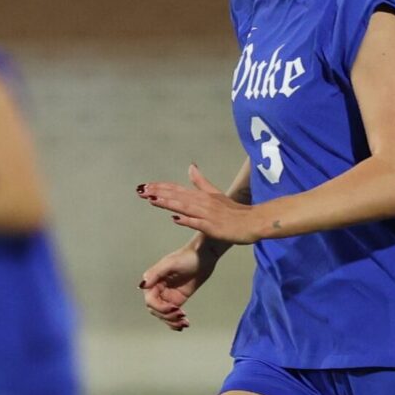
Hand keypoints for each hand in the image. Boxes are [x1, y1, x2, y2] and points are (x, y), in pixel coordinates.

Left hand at [138, 164, 265, 243]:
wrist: (253, 222)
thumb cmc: (235, 211)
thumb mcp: (217, 194)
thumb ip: (202, 182)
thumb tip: (191, 167)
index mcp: (202, 195)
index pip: (177, 189)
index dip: (161, 187)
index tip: (146, 186)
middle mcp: (203, 202)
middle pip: (177, 195)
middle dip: (158, 192)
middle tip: (141, 190)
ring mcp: (208, 214)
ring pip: (184, 207)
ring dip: (167, 203)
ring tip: (151, 200)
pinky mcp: (213, 227)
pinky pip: (198, 223)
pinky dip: (186, 220)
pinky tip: (175, 218)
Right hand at [139, 243, 212, 331]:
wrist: (204, 256)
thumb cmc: (187, 256)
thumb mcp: (171, 263)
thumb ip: (156, 273)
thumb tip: (143, 284)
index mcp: (154, 280)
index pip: (150, 301)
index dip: (160, 307)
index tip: (173, 308)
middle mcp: (158, 289)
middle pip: (156, 310)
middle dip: (167, 316)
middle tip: (180, 315)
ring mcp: (168, 295)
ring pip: (164, 315)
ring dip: (172, 321)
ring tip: (184, 323)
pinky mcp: (178, 299)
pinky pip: (173, 313)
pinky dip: (176, 321)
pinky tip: (183, 325)